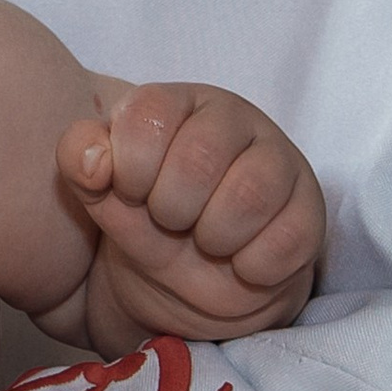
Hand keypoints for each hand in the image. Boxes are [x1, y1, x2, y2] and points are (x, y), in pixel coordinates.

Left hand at [60, 82, 325, 351]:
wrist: (194, 287)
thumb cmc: (148, 226)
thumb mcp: (102, 199)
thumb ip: (81, 165)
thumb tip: (93, 157)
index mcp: (177, 103)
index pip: (149, 114)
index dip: (131, 167)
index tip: (131, 193)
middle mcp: (234, 120)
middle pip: (200, 157)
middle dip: (170, 208)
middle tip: (171, 222)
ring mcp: (280, 162)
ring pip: (250, 194)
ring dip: (213, 237)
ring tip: (206, 243)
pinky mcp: (310, 212)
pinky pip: (285, 240)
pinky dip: (250, 267)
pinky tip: (239, 263)